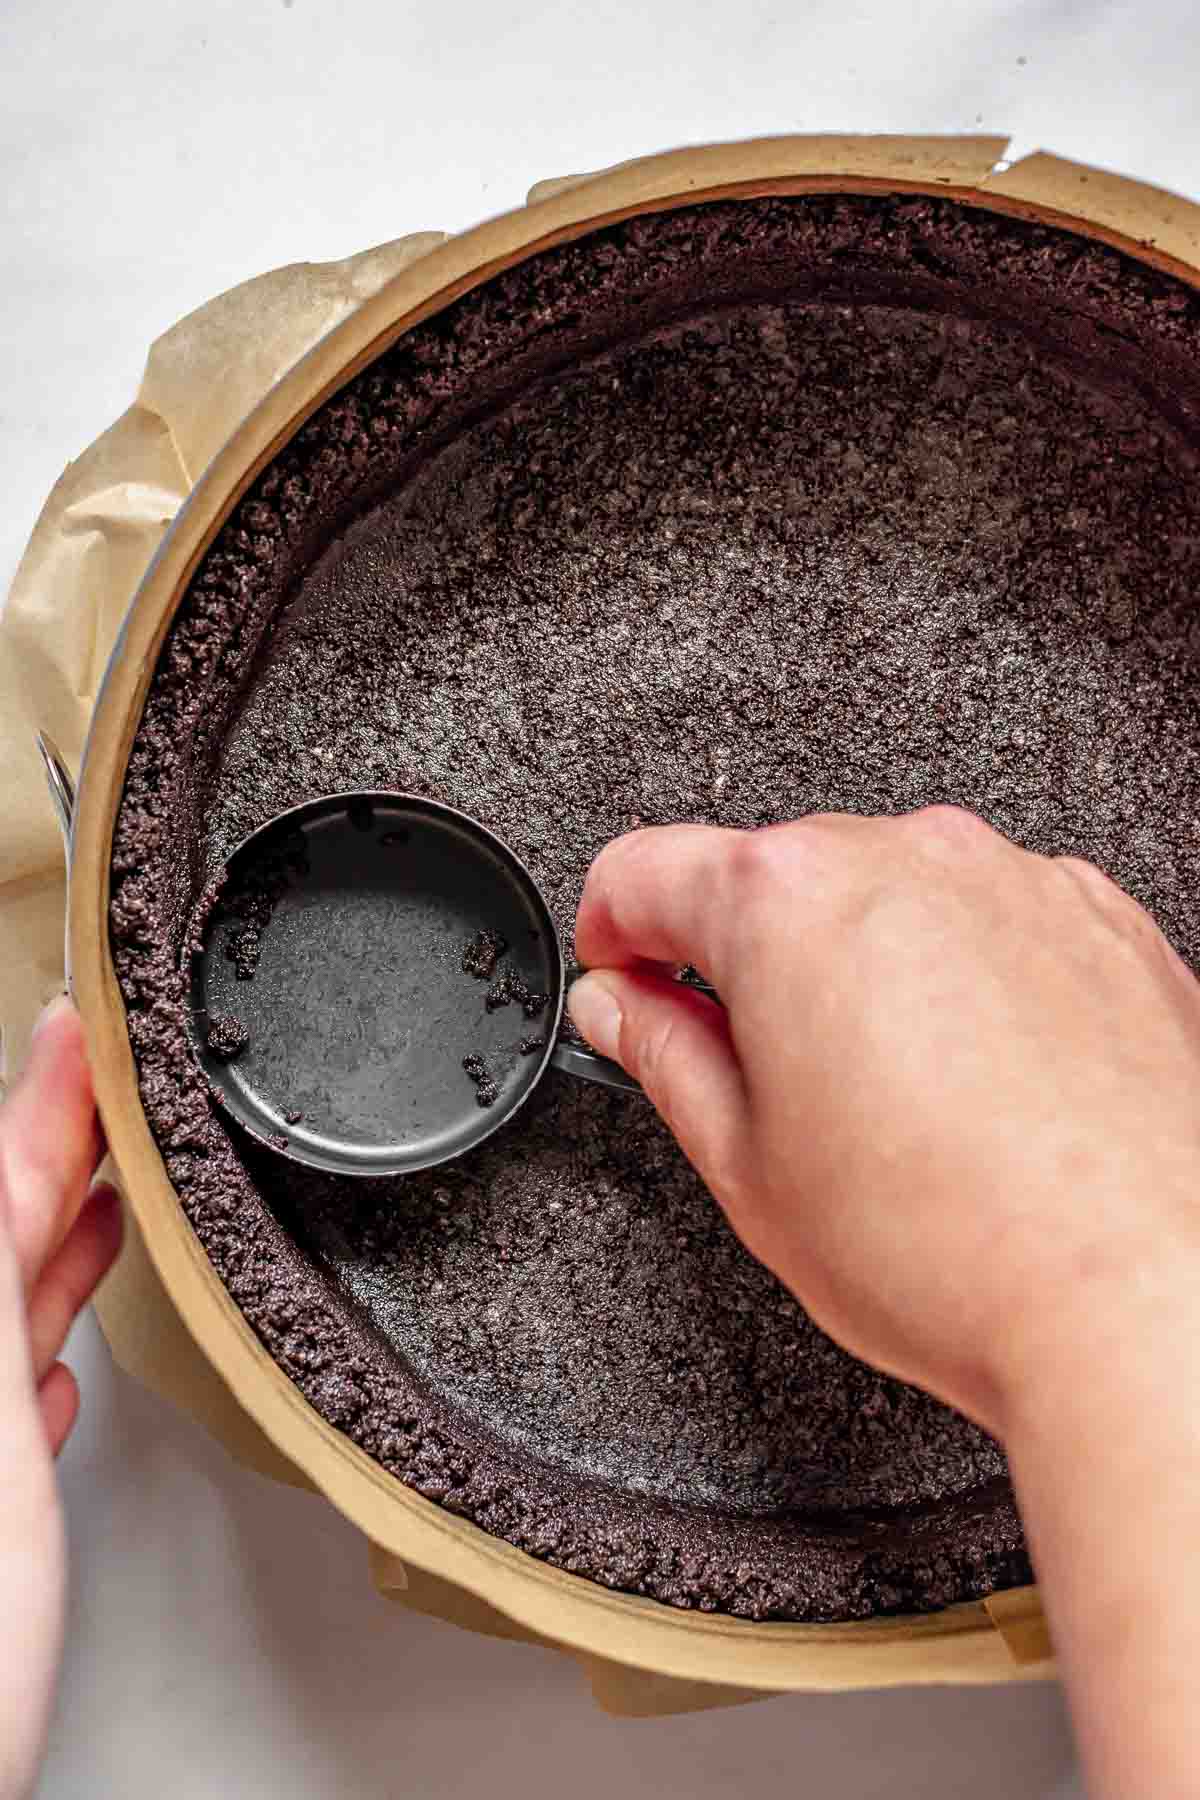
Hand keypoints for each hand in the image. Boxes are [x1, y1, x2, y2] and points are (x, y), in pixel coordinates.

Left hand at [0, 998, 121, 1799]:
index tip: (91, 1023)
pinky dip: (49, 1362)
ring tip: (114, 1195)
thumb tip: (23, 1102)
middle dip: (56, 1157)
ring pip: (0, 1319)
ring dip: (60, 1250)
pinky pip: (9, 1408)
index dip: (42, 1093)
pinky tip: (67, 1360)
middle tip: (124, 1091)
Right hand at [569, 809, 1199, 1798]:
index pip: (644, 870)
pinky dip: (966, 982)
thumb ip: (664, 1056)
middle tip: (762, 1079)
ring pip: (891, 900)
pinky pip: (992, 926)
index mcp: (789, 900)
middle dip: (748, 962)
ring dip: (864, 970)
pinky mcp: (1101, 922)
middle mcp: (908, 858)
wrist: (1146, 1302)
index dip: (611, 932)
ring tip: (894, 1108)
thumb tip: (624, 1008)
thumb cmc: (957, 1250)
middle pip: (776, 878)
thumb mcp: (748, 1165)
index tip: (623, 973)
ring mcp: (1016, 883)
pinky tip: (975, 1089)